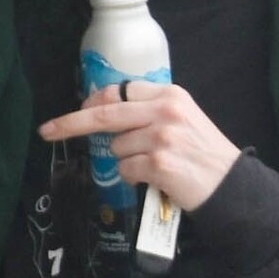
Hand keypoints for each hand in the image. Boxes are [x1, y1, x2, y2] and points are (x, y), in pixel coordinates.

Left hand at [38, 83, 239, 212]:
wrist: (230, 185)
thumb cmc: (203, 155)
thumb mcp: (182, 119)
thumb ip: (149, 112)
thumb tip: (105, 111)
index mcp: (169, 95)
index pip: (120, 92)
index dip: (92, 102)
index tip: (75, 109)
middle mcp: (164, 111)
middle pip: (105, 112)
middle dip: (71, 122)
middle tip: (48, 130)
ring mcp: (161, 137)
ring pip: (116, 149)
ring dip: (127, 162)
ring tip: (154, 167)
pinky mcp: (159, 163)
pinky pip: (126, 170)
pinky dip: (135, 179)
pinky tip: (156, 180)